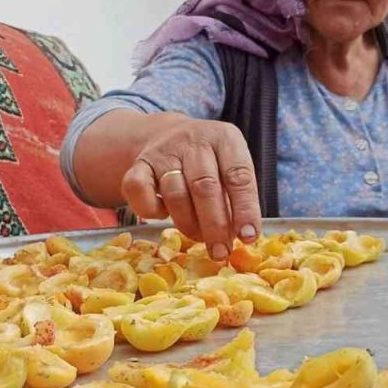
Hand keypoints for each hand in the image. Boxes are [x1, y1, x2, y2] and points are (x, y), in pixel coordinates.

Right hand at [120, 117, 261, 259]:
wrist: (166, 135)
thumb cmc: (208, 162)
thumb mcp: (229, 168)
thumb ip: (235, 197)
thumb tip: (240, 237)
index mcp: (225, 139)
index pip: (239, 176)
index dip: (245, 209)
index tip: (248, 237)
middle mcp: (195, 141)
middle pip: (205, 187)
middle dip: (215, 226)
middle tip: (221, 252)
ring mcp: (164, 151)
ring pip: (175, 193)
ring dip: (188, 224)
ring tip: (198, 237)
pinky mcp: (138, 164)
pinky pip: (140, 192)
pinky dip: (151, 210)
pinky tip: (163, 214)